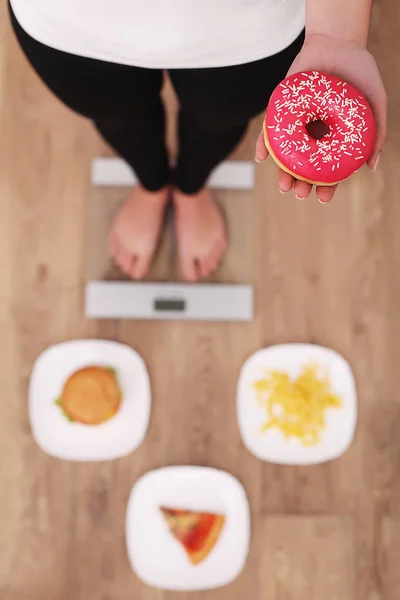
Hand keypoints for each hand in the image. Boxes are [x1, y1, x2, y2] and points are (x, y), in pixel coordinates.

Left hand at [255, 33, 386, 202]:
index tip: (324, 197)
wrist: (338, 41)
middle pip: (305, 167)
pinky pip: (269, 131)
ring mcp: (296, 124)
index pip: (328, 169)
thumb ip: (376, 132)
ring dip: (283, 173)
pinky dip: (264, 145)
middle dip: (301, 185)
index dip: (326, 185)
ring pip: (287, 155)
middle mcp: (313, 135)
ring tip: (284, 185)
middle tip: (300, 194)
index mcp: (333, 139)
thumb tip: (371, 166)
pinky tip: (261, 158)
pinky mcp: (280, 111)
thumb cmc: (359, 72)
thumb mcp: (374, 102)